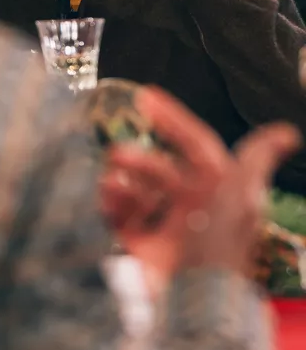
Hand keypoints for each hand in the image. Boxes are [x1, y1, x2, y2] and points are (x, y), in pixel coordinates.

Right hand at [101, 87, 299, 295]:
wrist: (192, 299)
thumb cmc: (219, 243)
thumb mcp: (242, 193)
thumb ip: (257, 158)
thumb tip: (287, 132)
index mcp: (215, 187)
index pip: (193, 142)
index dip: (172, 118)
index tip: (145, 96)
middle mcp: (191, 204)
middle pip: (159, 167)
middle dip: (138, 158)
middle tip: (117, 153)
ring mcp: (165, 225)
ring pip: (137, 190)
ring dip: (122, 182)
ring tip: (110, 179)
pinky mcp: (143, 246)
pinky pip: (121, 217)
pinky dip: (112, 205)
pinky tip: (107, 196)